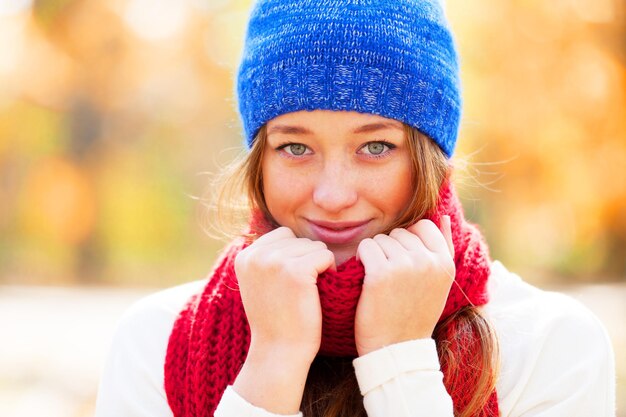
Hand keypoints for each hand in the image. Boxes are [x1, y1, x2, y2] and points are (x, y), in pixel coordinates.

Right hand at [234, 226, 334, 360]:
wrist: (278, 352)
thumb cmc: (274, 320)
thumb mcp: (258, 283)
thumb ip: (264, 259)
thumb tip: (279, 234)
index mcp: (244, 256)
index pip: (282, 236)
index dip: (294, 256)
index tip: (290, 283)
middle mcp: (256, 255)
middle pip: (298, 240)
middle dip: (307, 260)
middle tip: (301, 289)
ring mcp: (275, 261)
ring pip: (314, 246)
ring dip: (318, 266)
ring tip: (308, 291)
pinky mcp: (296, 270)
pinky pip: (326, 256)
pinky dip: (330, 271)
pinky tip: (319, 291)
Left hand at [354, 216, 454, 355]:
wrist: (396, 350)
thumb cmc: (414, 316)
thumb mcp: (438, 284)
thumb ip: (443, 249)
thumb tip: (445, 217)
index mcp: (445, 263)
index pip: (424, 226)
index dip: (408, 239)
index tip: (401, 260)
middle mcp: (428, 261)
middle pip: (400, 233)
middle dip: (390, 249)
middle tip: (390, 277)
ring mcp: (404, 265)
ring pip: (381, 239)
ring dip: (375, 255)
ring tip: (380, 280)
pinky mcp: (380, 273)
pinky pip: (366, 247)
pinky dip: (362, 259)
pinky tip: (366, 277)